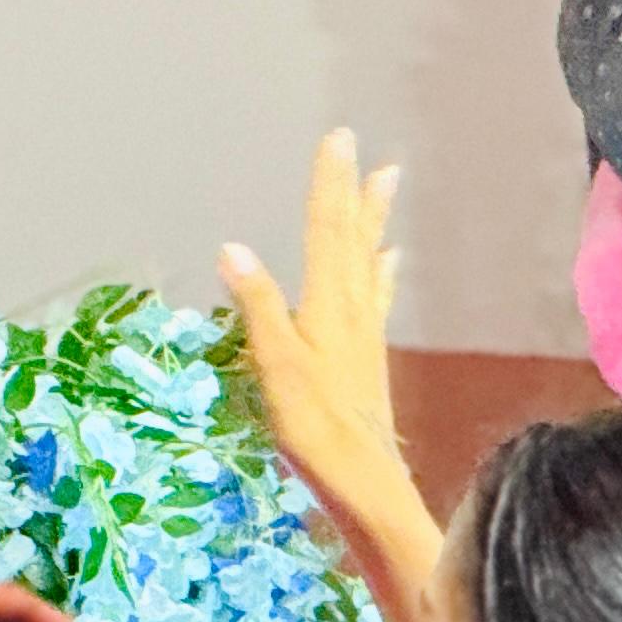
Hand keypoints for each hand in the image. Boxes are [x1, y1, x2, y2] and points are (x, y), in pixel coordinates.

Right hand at [222, 131, 409, 522]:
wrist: (366, 482)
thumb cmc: (316, 429)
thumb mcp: (278, 367)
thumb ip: (258, 308)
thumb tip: (232, 248)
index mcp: (330, 307)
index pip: (326, 231)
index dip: (329, 184)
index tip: (338, 139)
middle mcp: (354, 312)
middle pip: (354, 240)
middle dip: (356, 193)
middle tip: (369, 152)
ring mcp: (364, 334)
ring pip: (368, 263)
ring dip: (372, 222)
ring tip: (385, 186)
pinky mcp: (367, 357)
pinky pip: (375, 296)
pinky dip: (380, 270)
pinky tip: (388, 263)